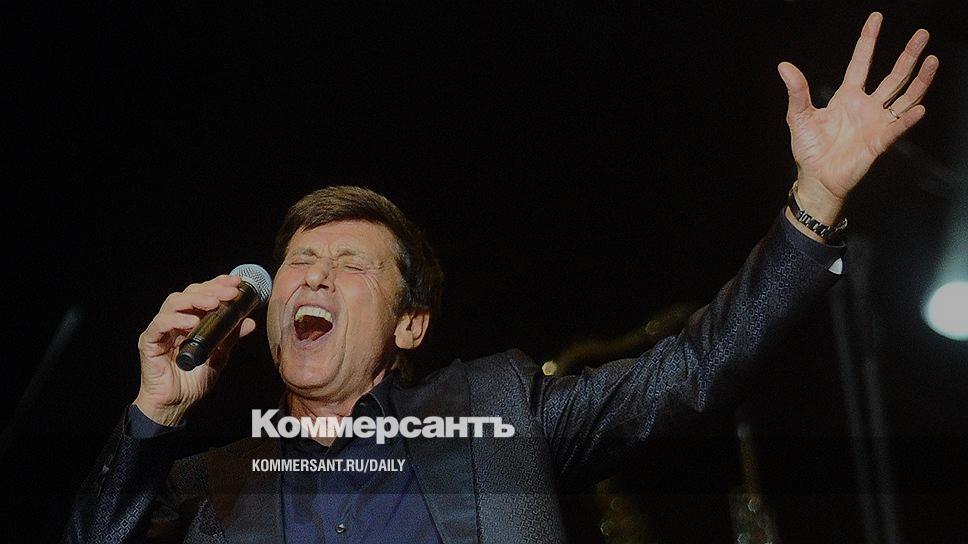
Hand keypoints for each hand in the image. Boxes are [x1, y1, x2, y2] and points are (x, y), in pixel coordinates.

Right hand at [134, 275, 256, 425]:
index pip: (202, 294)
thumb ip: (230, 338)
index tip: (237, 282)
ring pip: (173, 303)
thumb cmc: (193, 380)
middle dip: (212, 289)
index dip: (217, 284)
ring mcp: (161, 330)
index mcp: (190, 320)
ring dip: (196, 300)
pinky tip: (191, 322)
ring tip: (215, 303)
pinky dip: (175, 320)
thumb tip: (250, 321)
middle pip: (189, 293)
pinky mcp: (148, 342)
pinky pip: (159, 325)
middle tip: (231, 292)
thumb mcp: (218, 356)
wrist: (176, 404)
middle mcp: (174, 321)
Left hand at [778, 12, 938, 223]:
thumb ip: (797, 91)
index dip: (868, 41)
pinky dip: (907, 118)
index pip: (861, 62)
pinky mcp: (879, 142)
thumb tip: (784, 66)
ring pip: (904, 97)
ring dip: (919, 80)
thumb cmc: (809, 149)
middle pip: (893, 76)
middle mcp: (866, 106)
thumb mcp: (798, 116)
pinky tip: (919, 108)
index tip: (876, 18)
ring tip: (932, 61)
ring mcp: (876, 123)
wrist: (816, 178)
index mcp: (847, 97)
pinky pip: (897, 128)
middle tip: (922, 34)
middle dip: (908, 55)